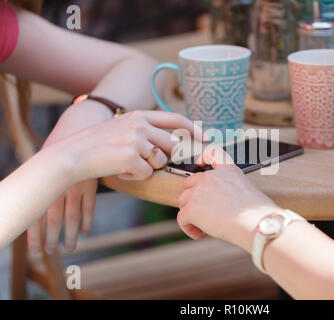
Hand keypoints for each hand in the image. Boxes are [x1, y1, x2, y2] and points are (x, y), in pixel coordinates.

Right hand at [28, 108, 197, 253]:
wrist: (73, 155)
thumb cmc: (98, 145)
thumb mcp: (122, 129)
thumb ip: (147, 132)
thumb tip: (174, 145)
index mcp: (139, 115)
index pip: (175, 119)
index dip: (194, 128)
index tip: (207, 137)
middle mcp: (140, 124)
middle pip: (172, 145)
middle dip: (165, 158)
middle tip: (145, 161)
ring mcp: (136, 139)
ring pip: (160, 161)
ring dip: (146, 168)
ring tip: (125, 162)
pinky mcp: (131, 156)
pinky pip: (145, 173)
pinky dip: (134, 176)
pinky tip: (119, 169)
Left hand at [177, 147, 278, 251]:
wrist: (256, 223)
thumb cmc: (258, 214)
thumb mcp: (248, 192)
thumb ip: (231, 191)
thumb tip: (224, 206)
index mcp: (228, 171)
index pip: (213, 153)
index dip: (203, 158)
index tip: (199, 164)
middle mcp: (211, 177)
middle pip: (190, 183)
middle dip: (193, 198)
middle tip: (205, 213)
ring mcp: (199, 191)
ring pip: (183, 201)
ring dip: (190, 214)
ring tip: (204, 228)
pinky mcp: (192, 208)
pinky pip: (182, 218)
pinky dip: (189, 228)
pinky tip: (199, 235)